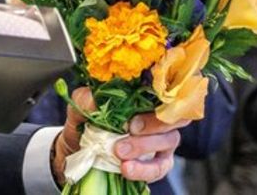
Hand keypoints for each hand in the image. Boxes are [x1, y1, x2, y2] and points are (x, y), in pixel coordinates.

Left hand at [52, 88, 186, 184]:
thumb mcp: (80, 105)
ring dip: (144, 146)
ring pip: (169, 139)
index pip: (169, 87)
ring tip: (119, 151)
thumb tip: (96, 100)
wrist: (78, 150)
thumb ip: (86, 99)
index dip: (168, 89)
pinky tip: (127, 168)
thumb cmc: (87, 121)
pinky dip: (144, 169)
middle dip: (155, 122)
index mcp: (145, 95)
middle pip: (177, 114)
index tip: (148, 94)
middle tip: (131, 128)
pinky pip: (160, 167)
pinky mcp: (158, 162)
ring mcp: (162, 139)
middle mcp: (159, 115)